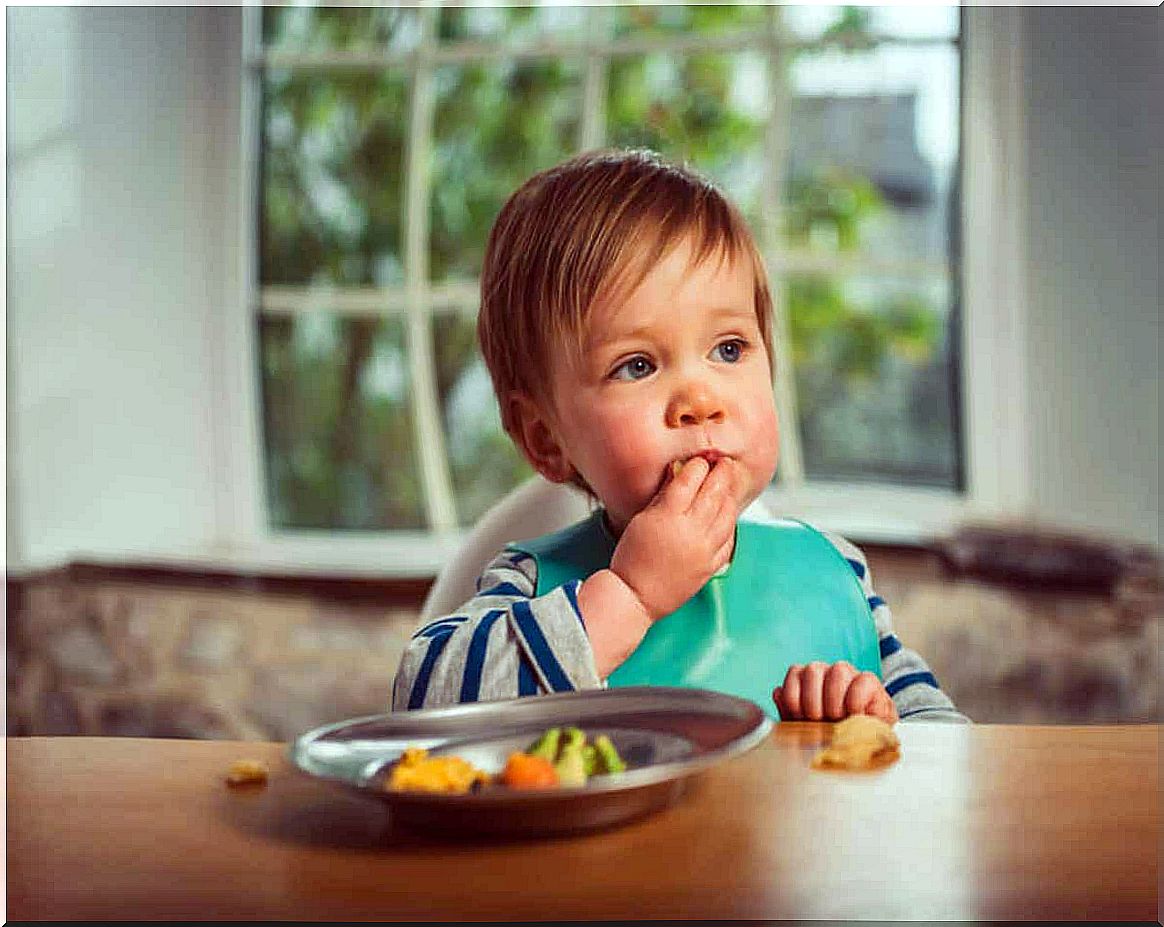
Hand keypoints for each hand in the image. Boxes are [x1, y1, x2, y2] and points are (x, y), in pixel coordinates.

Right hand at [609, 456, 744, 622]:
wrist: (636, 596)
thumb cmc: (631, 559)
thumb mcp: (641, 520)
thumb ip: (662, 497)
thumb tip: (677, 474)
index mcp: (669, 516)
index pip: (690, 480)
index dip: (698, 465)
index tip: (701, 458)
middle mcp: (691, 531)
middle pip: (714, 492)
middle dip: (721, 473)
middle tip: (724, 463)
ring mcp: (704, 549)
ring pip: (727, 514)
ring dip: (729, 495)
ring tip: (728, 485)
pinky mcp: (711, 566)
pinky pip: (730, 539)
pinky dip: (731, 523)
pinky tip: (728, 515)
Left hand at [773, 661, 898, 724]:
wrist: (866, 745)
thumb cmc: (830, 736)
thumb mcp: (804, 729)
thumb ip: (788, 712)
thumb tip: (778, 692)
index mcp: (807, 679)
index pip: (794, 673)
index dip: (795, 700)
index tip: (802, 720)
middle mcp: (827, 672)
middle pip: (812, 669)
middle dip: (813, 703)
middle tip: (820, 722)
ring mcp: (850, 674)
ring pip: (838, 670)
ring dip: (835, 702)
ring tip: (838, 721)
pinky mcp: (871, 683)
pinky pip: (862, 682)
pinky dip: (855, 703)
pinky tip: (856, 717)